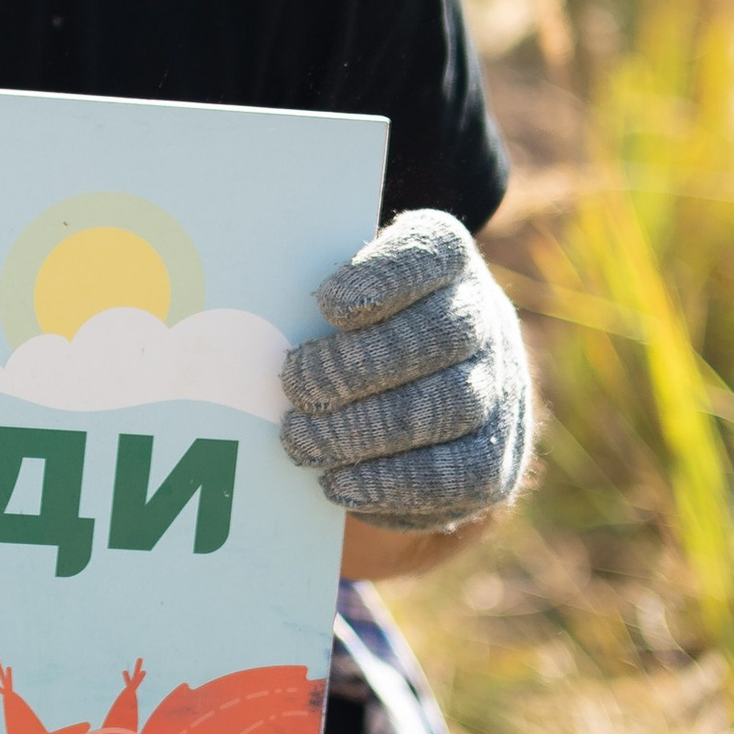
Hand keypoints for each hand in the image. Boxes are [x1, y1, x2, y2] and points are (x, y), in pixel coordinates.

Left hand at [280, 209, 532, 531]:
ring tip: (301, 440)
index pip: (433, 251)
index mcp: (446, 261)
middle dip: (358, 365)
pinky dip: (393, 482)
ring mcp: (499, 388)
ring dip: (365, 430)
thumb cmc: (356, 334)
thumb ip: (301, 294)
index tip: (327, 303)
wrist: (428, 394)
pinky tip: (339, 482)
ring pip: (450, 406)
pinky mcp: (497, 456)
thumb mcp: (336, 297)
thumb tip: (234, 312)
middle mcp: (484, 318)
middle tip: (295, 384)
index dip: (385, 276)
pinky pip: (460, 474)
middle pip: (442, 334)